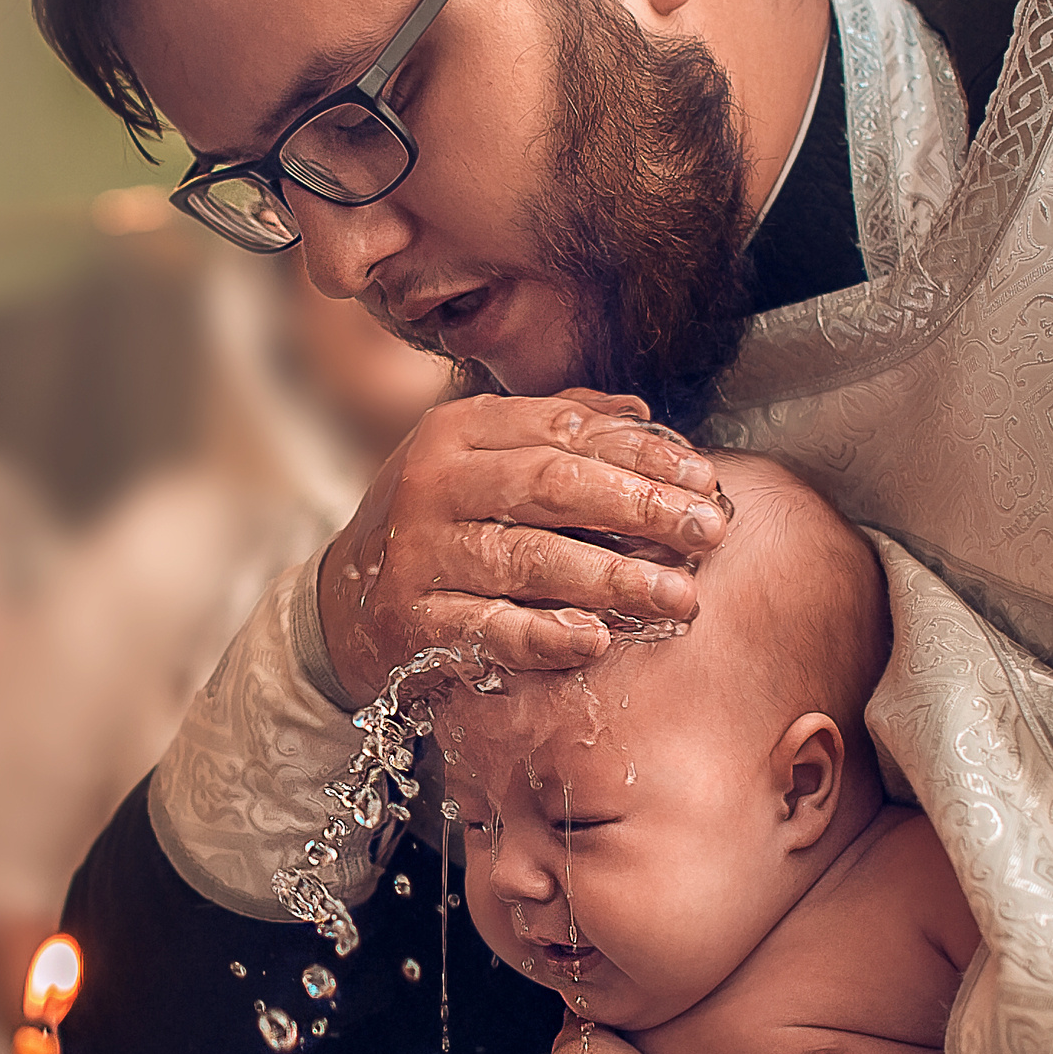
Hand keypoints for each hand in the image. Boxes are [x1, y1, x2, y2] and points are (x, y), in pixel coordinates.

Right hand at [316, 390, 727, 705]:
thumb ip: (558, 430)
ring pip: (528, 559)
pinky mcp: (412, 625)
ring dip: (612, 578)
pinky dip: (545, 636)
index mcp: (458, 432)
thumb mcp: (483, 460)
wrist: (345, 607)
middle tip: (708, 533)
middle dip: (640, 507)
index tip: (704, 480)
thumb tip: (642, 414)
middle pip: (552, 485)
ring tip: (679, 596)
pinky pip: (489, 631)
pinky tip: (596, 639)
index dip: (640, 454)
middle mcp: (433, 485)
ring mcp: (419, 556)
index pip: (563, 430)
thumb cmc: (441, 527)